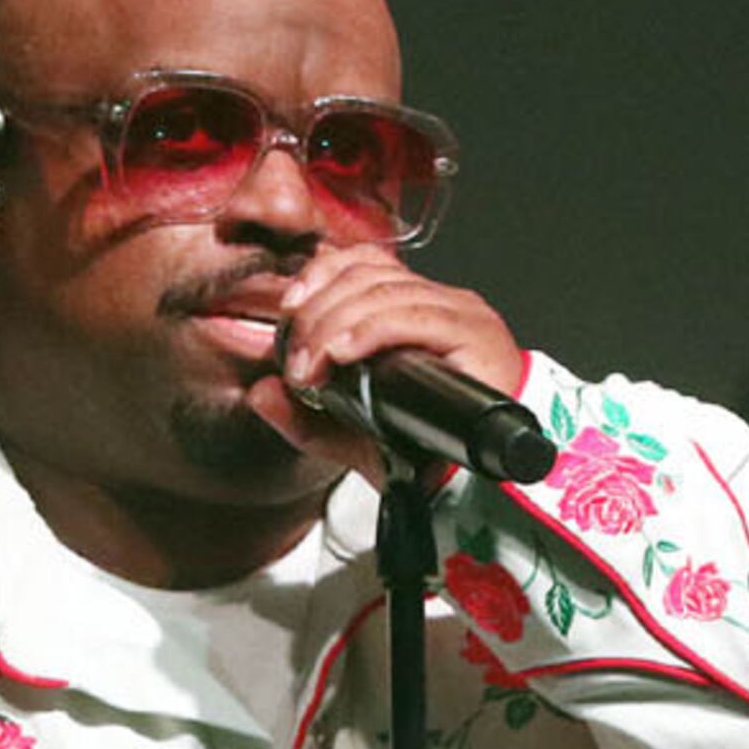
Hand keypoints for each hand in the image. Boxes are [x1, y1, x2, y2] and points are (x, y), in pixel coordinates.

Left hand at [244, 244, 528, 482]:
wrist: (488, 485)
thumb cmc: (436, 454)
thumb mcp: (355, 436)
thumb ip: (306, 419)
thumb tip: (260, 393)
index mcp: (417, 310)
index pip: (365, 263)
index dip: (322, 276)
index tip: (290, 311)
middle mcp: (441, 303)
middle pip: (368, 277)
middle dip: (319, 314)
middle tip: (299, 362)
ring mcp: (460, 315)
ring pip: (384, 293)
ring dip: (335, 327)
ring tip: (314, 367)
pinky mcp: (475, 334)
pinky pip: (412, 315)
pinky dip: (368, 331)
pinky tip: (342, 354)